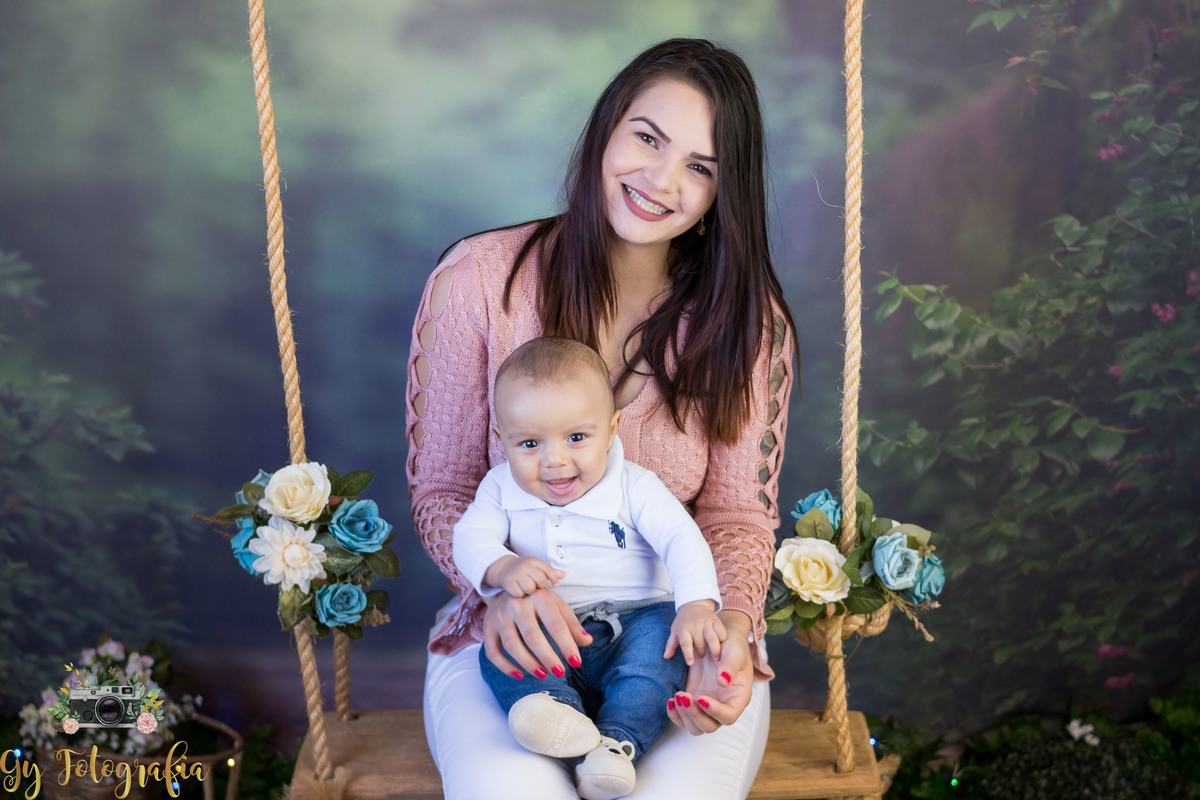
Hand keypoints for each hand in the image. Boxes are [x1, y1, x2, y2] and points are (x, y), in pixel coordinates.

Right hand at [481, 588, 592, 679]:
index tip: (576, 662)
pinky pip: (492, 651)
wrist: (507, 588)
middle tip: (560, 672)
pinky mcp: (488, 628)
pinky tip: (519, 675)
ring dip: (528, 663)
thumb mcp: (557, 606)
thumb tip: (587, 641)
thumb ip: (571, 624)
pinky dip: (504, 666)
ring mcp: (500, 616)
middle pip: (532, 636)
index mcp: (539, 597)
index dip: (567, 645)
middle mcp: (517, 604)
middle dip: (547, 657)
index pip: (555, 624)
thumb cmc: (537, 601)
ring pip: (511, 645)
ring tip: (544, 675)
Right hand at [486, 555, 564, 596]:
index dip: (554, 579)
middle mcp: (525, 565)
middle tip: (535, 585)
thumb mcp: (538, 568)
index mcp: (535, 561)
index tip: (555, 585)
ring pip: (530, 588)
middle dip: (540, 586)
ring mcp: (516, 573)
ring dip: (530, 591)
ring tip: (527, 588)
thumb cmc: (526, 570)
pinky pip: (519, 594)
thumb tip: (563, 575)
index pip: (548, 570)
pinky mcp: (508, 582)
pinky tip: (518, 590)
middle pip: (540, 580)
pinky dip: (520, 595)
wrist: (505, 568)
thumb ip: (551, 572)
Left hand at [664, 600, 725, 664]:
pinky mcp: (715, 620)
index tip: (691, 663)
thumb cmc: (683, 622)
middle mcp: (695, 625)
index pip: (685, 643)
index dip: (688, 654)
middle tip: (701, 656)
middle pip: (700, 643)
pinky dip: (722, 639)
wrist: (694, 604)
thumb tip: (665, 657)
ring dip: (715, 650)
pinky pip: (721, 631)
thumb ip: (670, 645)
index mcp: (683, 629)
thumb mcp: (675, 631)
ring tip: (716, 658)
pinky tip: (721, 644)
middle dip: (701, 653)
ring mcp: (706, 622)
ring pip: (712, 638)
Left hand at [667, 609, 753, 734]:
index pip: (729, 716)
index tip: (701, 697)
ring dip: (683, 716)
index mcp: (738, 699)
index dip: (715, 712)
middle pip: (709, 727)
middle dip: (694, 715)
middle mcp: (723, 708)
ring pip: (695, 727)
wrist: (720, 642)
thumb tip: (723, 681)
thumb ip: (730, 666)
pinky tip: (671, 699)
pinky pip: (683, 719)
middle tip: (683, 695)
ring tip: (677, 695)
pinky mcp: (694, 704)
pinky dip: (675, 714)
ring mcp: (707, 708)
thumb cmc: (732, 647)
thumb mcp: (735, 653)